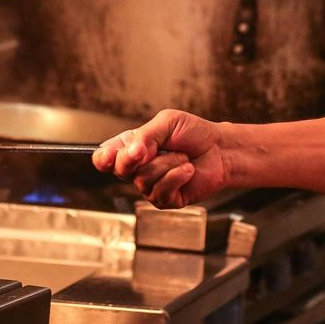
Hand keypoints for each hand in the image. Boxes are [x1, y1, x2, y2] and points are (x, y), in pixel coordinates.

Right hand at [90, 108, 233, 207]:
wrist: (220, 149)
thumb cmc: (194, 133)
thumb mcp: (167, 123)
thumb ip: (145, 135)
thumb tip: (131, 152)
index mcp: (132, 148)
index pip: (105, 158)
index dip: (104, 158)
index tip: (111, 155)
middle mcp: (137, 169)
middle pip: (121, 170)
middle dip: (139, 157)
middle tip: (155, 148)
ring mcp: (150, 186)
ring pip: (143, 180)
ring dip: (168, 163)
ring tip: (182, 157)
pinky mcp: (166, 200)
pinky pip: (162, 191)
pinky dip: (177, 175)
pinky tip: (187, 169)